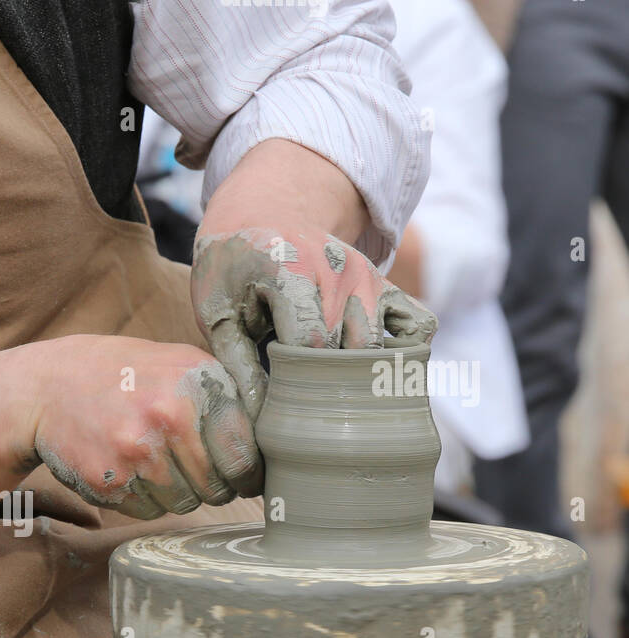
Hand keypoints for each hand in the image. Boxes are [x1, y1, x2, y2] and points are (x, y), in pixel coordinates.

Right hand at [27, 334, 260, 518]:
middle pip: (217, 487)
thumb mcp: (180, 362)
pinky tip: (128, 468)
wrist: (49, 387)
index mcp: (195, 386)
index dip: (248, 473)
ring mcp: (135, 455)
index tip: (242, 474)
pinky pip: (149, 512)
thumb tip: (283, 440)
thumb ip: (229, 394)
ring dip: (175, 491)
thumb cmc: (126, 374)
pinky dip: (144, 499)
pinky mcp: (108, 483)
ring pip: (184, 504)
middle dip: (210, 482)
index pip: (246, 457)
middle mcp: (167, 420)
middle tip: (188, 462)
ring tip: (152, 459)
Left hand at [191, 226, 436, 419]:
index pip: (309, 343)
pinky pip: (420, 324)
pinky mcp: (385, 284)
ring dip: (356, 374)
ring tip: (327, 387)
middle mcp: (338, 270)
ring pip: (380, 346)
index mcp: (291, 271)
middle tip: (300, 399)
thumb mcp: (217, 314)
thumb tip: (258, 422)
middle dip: (323, 383)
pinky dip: (406, 351)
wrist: (261, 215)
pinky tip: (372, 367)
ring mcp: (368, 276)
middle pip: (347, 351)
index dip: (294, 378)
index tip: (276, 392)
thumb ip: (237, 366)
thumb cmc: (232, 271)